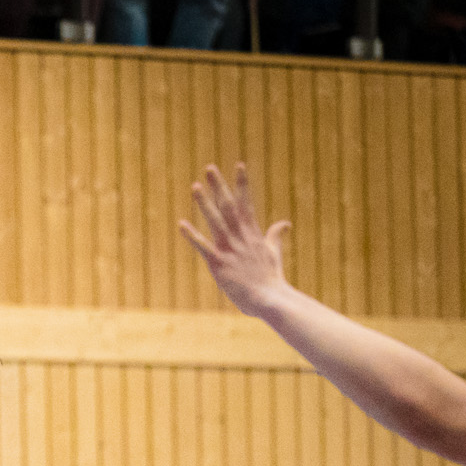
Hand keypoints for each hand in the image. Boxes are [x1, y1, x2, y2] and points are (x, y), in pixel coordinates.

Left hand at [179, 163, 292, 317]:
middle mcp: (241, 237)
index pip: (246, 203)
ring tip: (195, 186)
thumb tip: (285, 222)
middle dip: (219, 186)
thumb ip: (275, 236)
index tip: (238, 165)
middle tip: (210, 167)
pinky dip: (192, 235)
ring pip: (216, 221)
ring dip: (205, 203)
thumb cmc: (271, 280)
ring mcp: (230, 250)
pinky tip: (181, 224)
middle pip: (229, 206)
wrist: (270, 300)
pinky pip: (203, 247)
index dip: (242, 184)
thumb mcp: (274, 253)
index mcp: (253, 234)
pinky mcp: (219, 264)